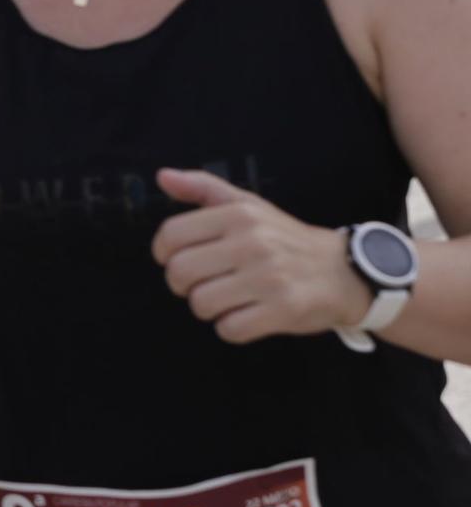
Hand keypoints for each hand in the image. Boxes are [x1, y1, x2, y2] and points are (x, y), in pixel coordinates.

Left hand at [152, 168, 373, 344]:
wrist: (344, 271)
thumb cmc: (284, 238)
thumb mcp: (247, 204)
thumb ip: (202, 188)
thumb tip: (163, 177)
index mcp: (239, 215)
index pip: (171, 235)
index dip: (163, 253)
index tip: (174, 259)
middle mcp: (253, 243)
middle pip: (180, 273)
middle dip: (182, 284)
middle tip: (201, 284)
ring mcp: (269, 277)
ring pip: (201, 303)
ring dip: (208, 308)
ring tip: (226, 298)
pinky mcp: (284, 309)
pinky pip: (229, 329)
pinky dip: (231, 328)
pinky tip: (245, 314)